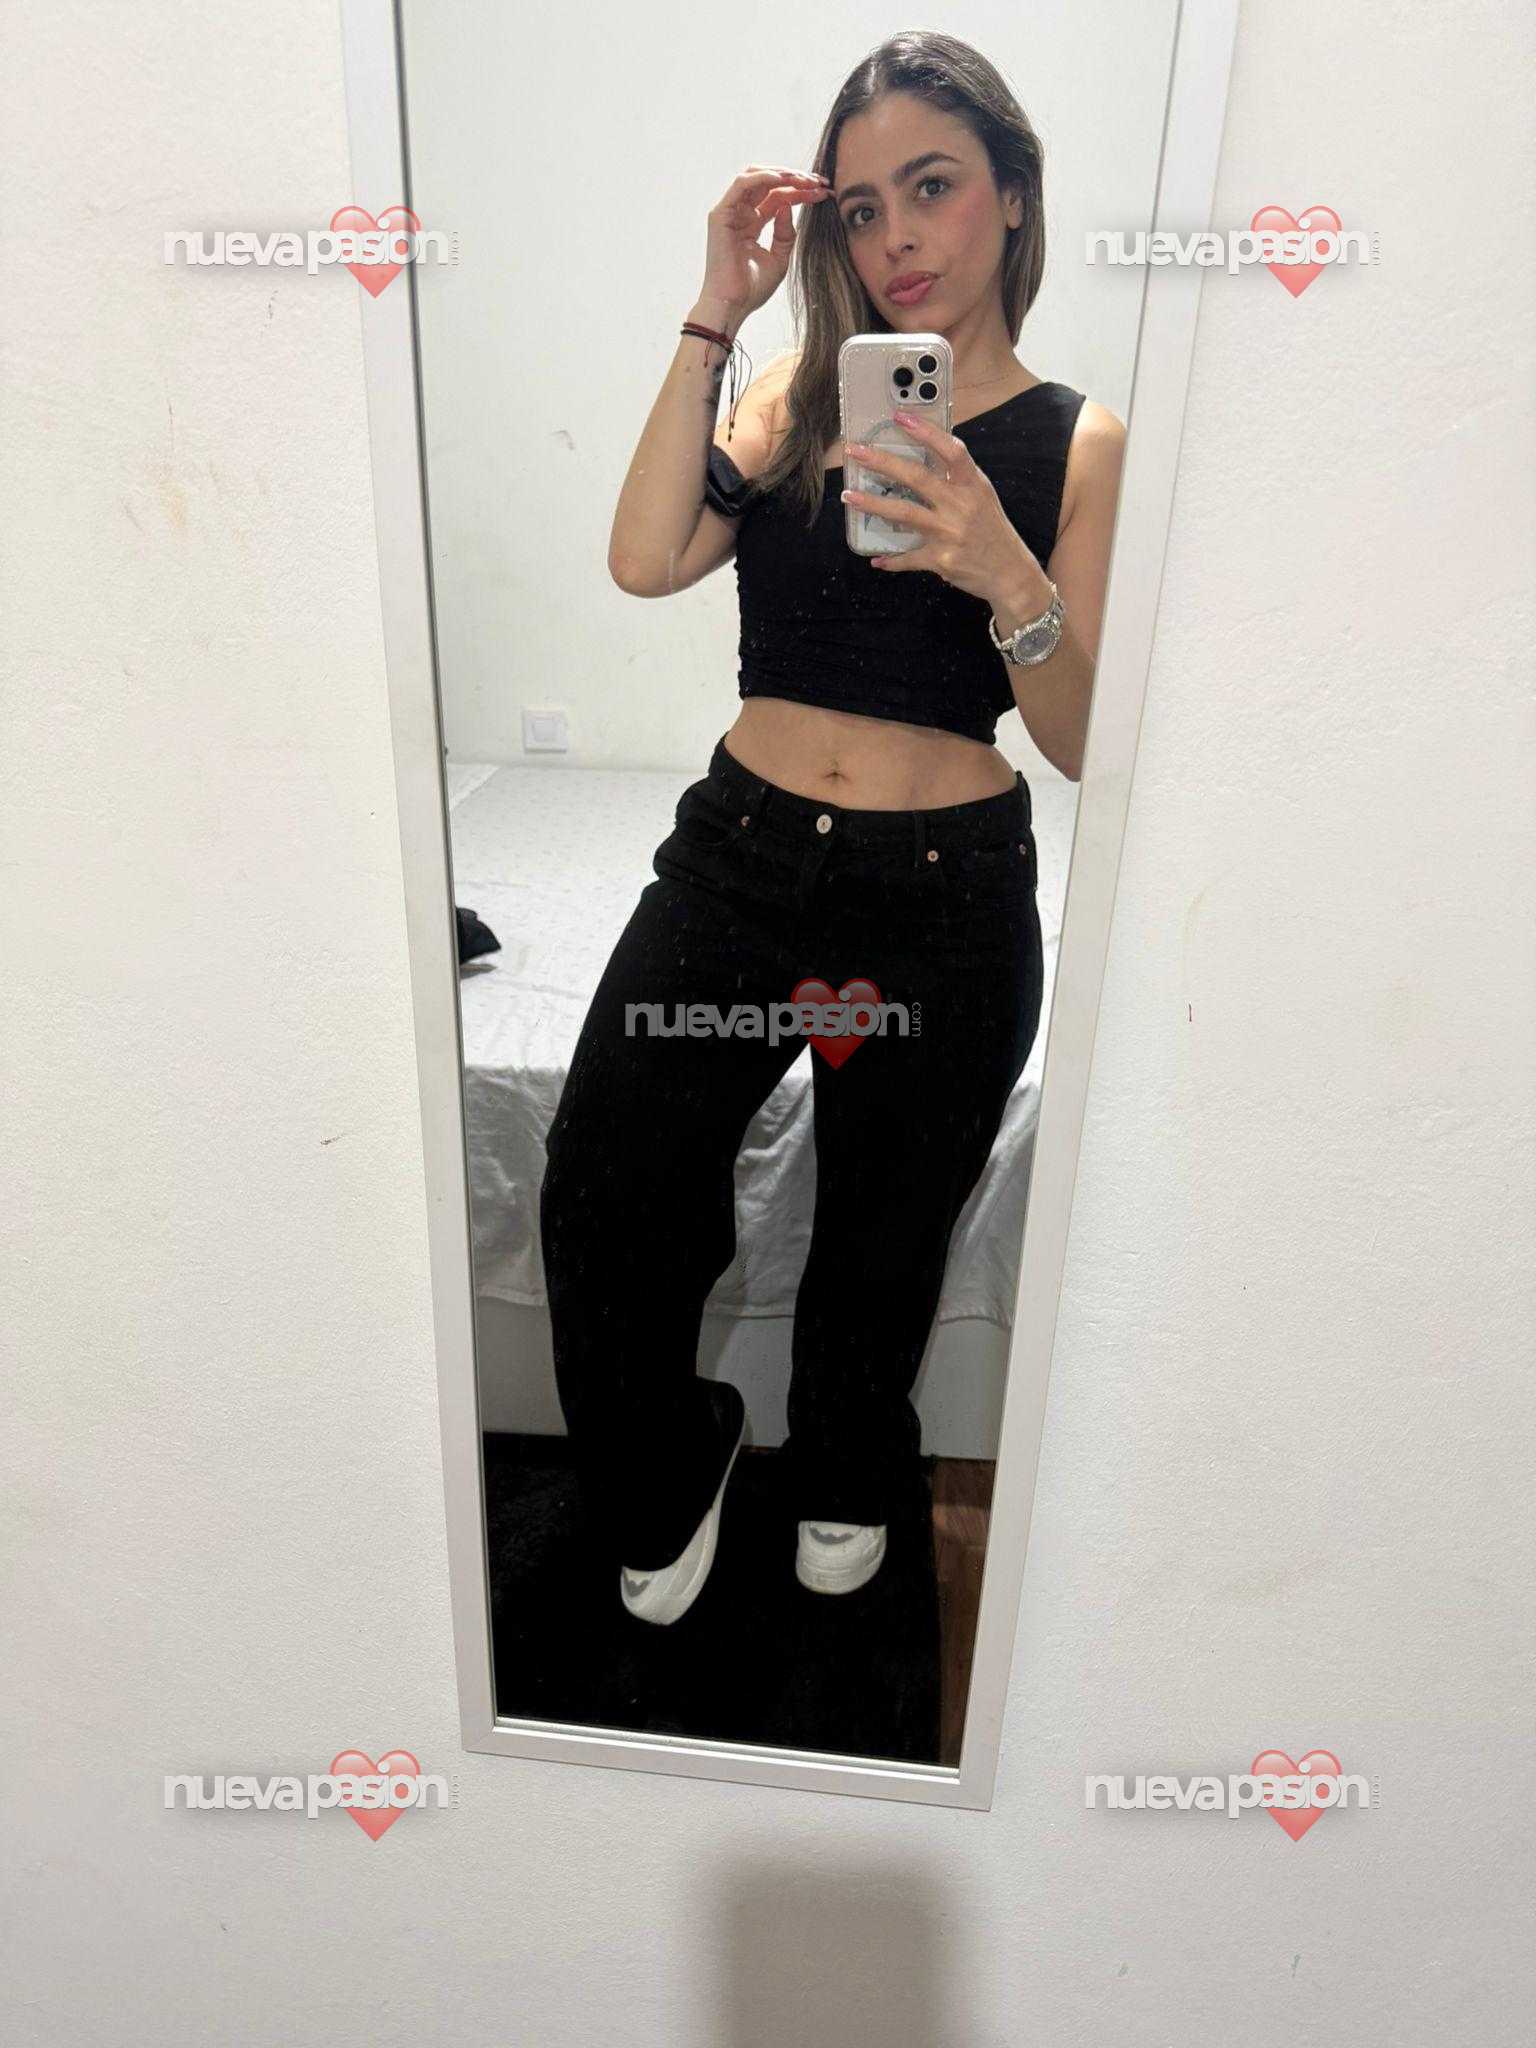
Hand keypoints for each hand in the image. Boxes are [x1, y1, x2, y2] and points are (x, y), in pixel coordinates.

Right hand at [700, 167, 832, 322]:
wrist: (732, 305)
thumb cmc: (752, 289)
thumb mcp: (779, 258)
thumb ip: (786, 233)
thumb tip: (789, 205)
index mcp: (752, 224)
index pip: (779, 198)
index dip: (802, 192)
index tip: (824, 192)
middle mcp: (741, 214)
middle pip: (769, 184)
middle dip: (795, 179)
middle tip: (819, 182)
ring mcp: (729, 212)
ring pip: (756, 178)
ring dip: (781, 174)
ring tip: (804, 179)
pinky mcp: (721, 214)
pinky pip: (742, 184)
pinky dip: (763, 177)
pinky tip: (783, 179)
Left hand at [842, 408, 1049, 608]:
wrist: (1009, 572)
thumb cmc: (991, 530)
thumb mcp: (981, 496)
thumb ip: (956, 478)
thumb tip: (925, 455)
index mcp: (973, 485)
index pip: (951, 450)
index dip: (926, 432)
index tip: (900, 417)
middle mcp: (961, 505)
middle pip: (917, 477)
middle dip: (882, 462)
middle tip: (856, 451)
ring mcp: (949, 532)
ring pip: (904, 513)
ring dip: (873, 504)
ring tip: (849, 496)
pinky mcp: (941, 559)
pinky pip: (909, 557)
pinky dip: (891, 559)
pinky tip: (877, 559)